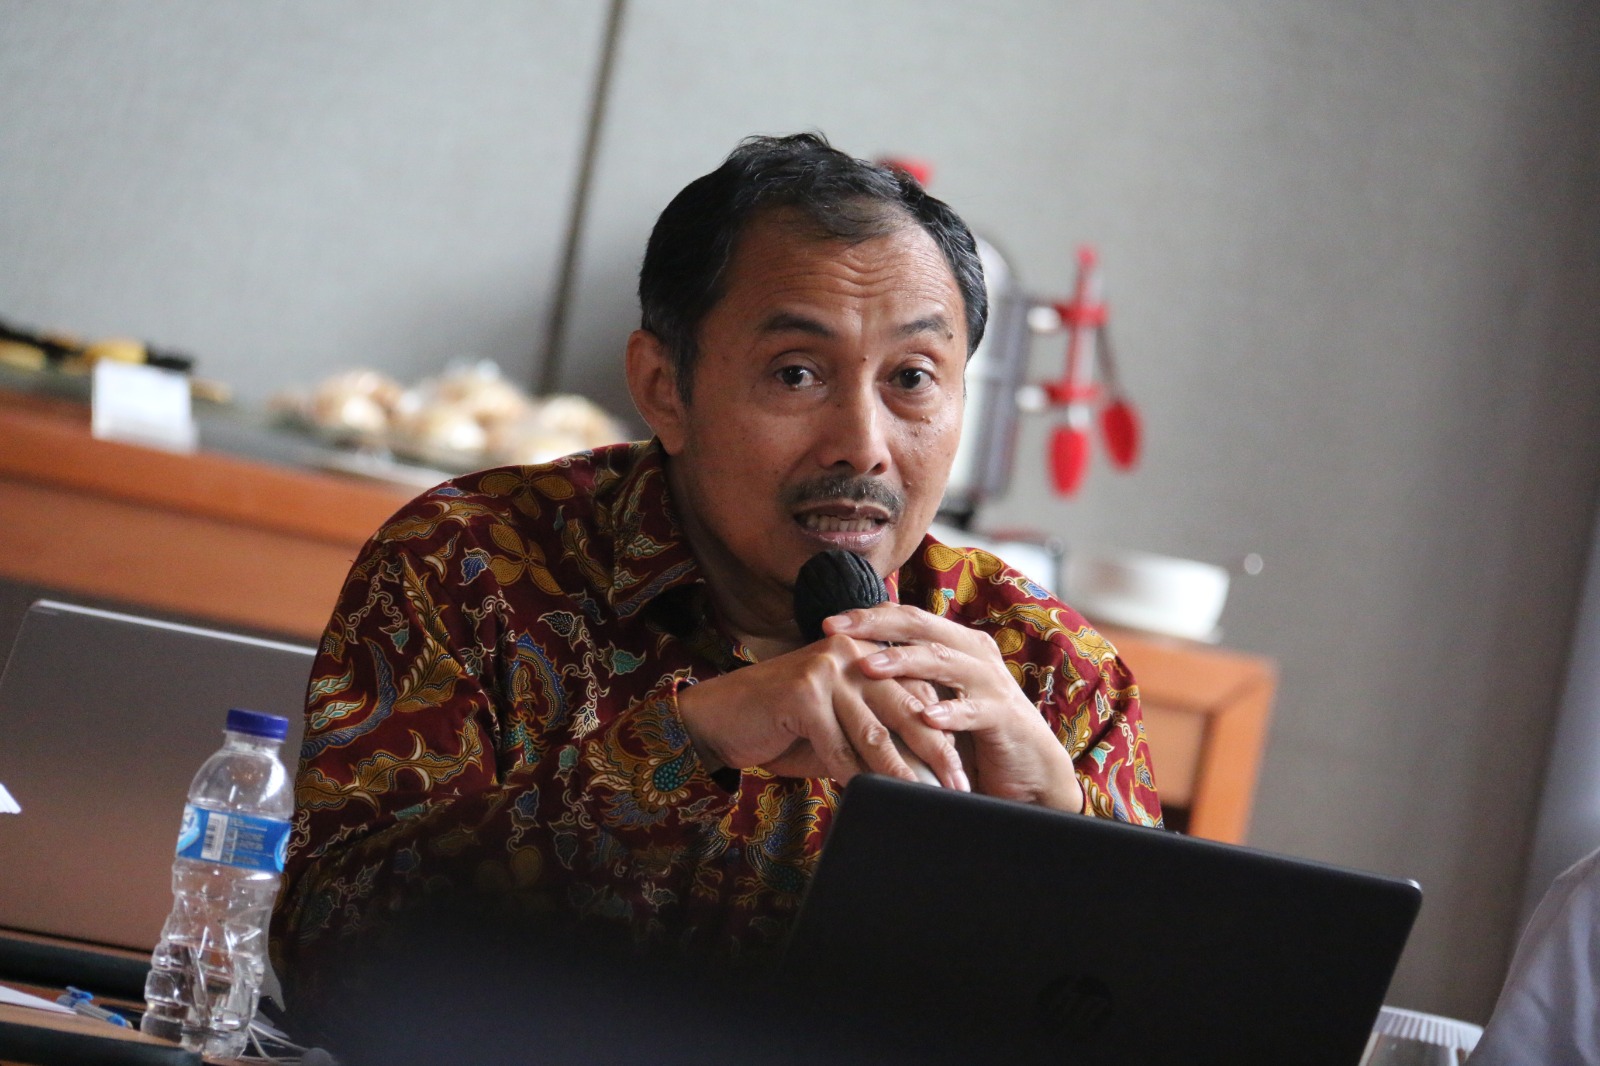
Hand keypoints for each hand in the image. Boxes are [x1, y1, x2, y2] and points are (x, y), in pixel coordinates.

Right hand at [675, 633, 969, 790]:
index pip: (915, 694)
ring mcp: (826, 668)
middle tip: (959, 788)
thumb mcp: (839, 725)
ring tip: (922, 799)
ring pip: (874, 732)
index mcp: (865, 652)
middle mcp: (850, 652)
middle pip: (906, 709)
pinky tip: (870, 798)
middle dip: (936, 753)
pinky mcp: (803, 691)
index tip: (963, 771)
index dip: (942, 733)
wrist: (721, 717)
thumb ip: (877, 734)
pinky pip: (837, 746)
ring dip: (900, 773)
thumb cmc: (785, 725)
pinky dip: (853, 777)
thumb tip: (927, 771)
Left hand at [827, 603, 1083, 811]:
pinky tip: (924, 716)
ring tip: (867, 666)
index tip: (827, 622)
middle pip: (919, 625)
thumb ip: (907, 681)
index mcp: (955, 643)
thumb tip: (848, 667)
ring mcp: (990, 681)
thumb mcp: (936, 700)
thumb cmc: (972, 735)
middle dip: (874, 625)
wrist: (1028, 772)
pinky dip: (949, 712)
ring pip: (941, 660)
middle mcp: (973, 652)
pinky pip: (974, 709)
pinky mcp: (1004, 716)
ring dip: (902, 661)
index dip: (867, 616)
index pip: (906, 617)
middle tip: (835, 630)